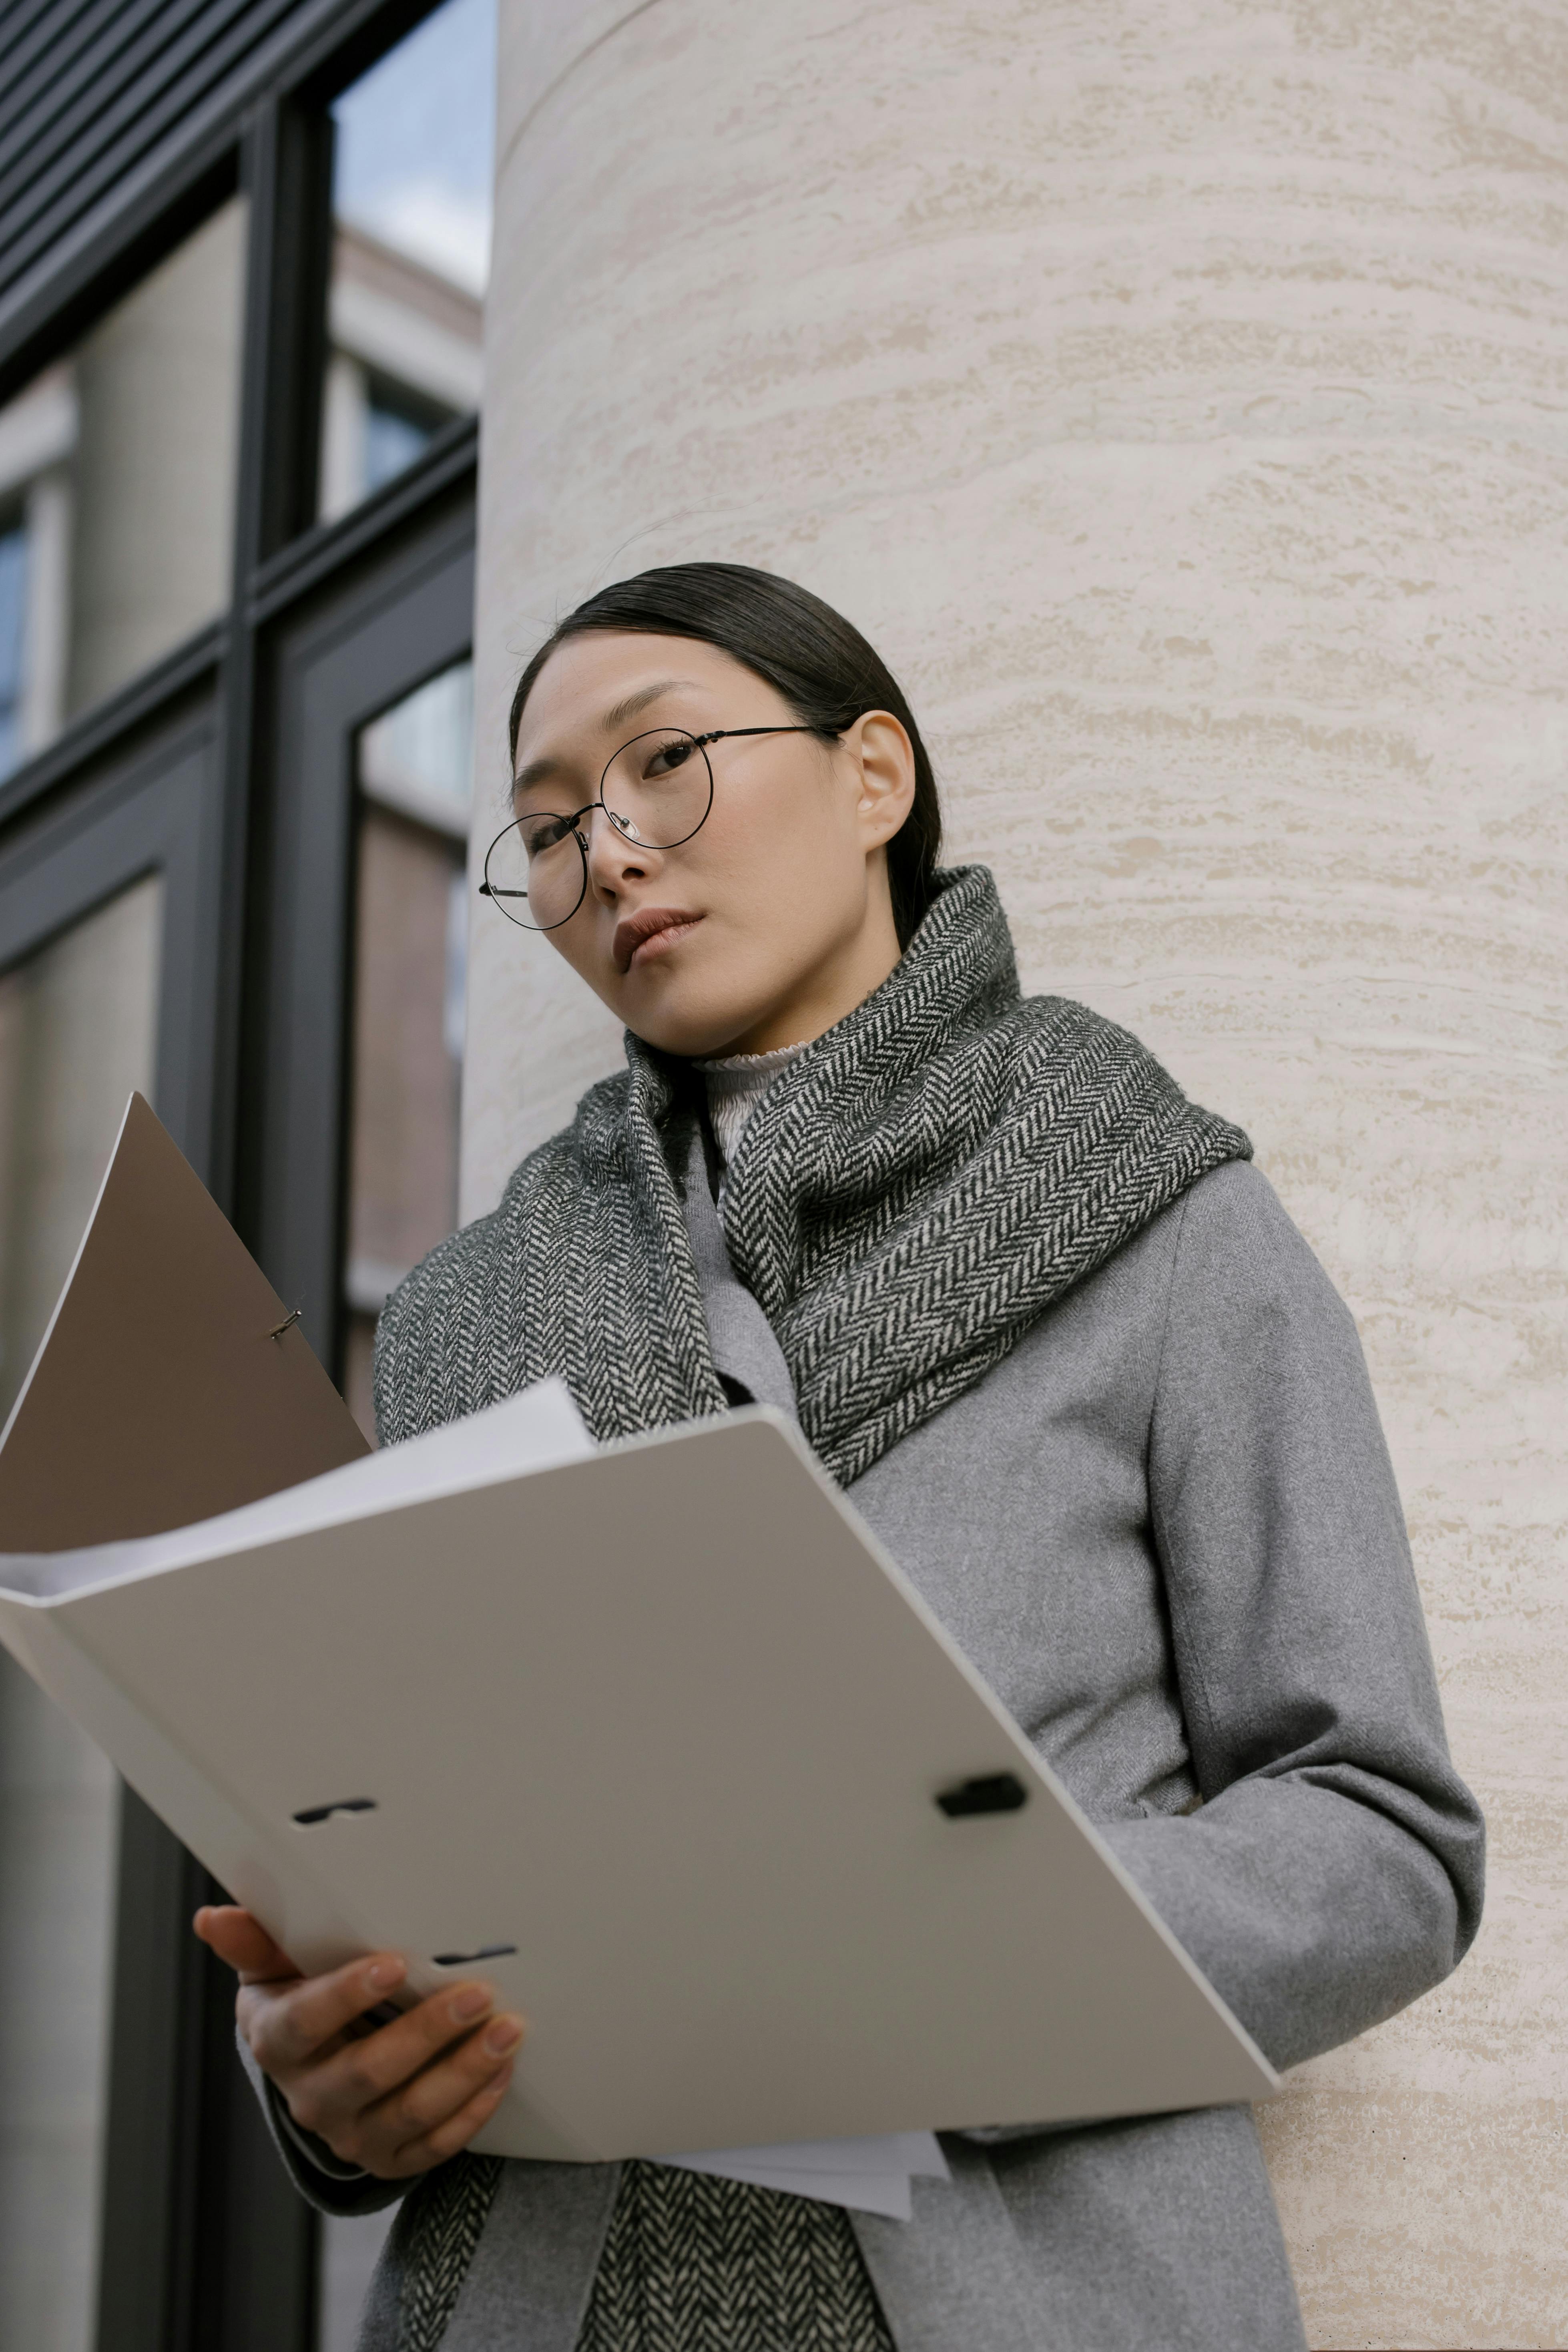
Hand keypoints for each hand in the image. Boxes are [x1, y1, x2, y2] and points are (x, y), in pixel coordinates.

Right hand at [195, 1905, 524, 2177]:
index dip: (347, 1996)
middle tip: (477, 1994)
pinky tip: (501, 2073)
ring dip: (464, 2072)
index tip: (395, 1963)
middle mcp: (311, 2097)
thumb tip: (211, 1918)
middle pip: (368, 2072)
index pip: (307, 2022)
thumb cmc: (299, 1996)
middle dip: (427, 2032)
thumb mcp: (273, 1966)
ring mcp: (351, 2135)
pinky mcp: (389, 2159)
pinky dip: (473, 2111)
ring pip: (410, 2113)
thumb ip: (254, 1939)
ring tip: (508, 2031)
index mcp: (279, 2041)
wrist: (315, 2068)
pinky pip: (434, 2147)